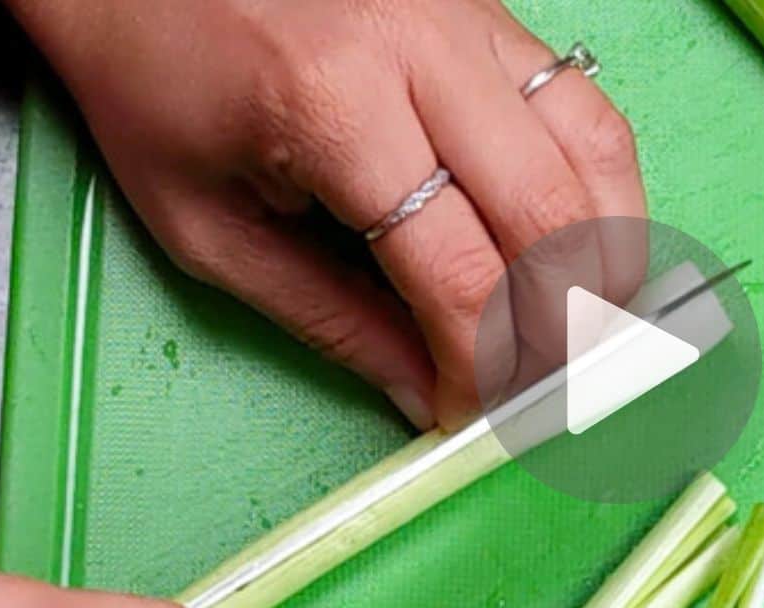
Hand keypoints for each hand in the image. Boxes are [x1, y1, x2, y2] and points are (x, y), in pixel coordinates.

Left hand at [6, 0, 647, 428]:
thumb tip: (427, 392)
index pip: (460, 274)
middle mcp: (422, 51)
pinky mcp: (491, 11)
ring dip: (609, 258)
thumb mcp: (210, 227)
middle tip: (543, 388)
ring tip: (588, 327)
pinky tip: (586, 243)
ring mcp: (470, 21)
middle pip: (550, 218)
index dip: (482, 366)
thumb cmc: (154, 83)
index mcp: (333, 108)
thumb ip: (330, 319)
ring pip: (594, 151)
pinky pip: (584, 104)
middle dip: (563, 328)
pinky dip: (604, 187)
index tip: (471, 412)